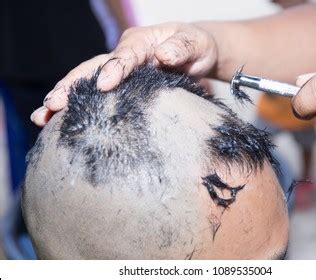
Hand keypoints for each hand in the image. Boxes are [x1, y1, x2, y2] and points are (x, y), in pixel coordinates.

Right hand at [30, 22, 216, 125]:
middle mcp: (123, 55)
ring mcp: (118, 71)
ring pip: (86, 82)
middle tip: (51, 105)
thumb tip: (163, 54)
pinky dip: (78, 108)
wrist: (193, 53)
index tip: (104, 85)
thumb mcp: (195, 44)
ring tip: (41, 117)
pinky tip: (60, 124)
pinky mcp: (120, 87)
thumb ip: (182, 48)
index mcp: (140, 43)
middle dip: (71, 87)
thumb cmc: (195, 47)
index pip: (124, 56)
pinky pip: (96, 96)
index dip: (114, 69)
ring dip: (64, 99)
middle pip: (91, 69)